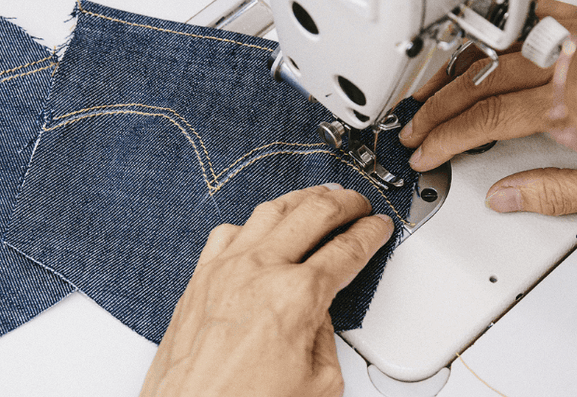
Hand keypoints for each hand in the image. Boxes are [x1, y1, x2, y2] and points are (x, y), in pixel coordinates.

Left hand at [140, 184, 394, 396]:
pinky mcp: (199, 279)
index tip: (377, 227)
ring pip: (269, 211)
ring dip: (301, 199)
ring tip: (318, 198)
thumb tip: (318, 313)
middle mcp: (258, 272)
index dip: (370, 233)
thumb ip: (325, 335)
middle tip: (357, 203)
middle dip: (343, 202)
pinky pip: (228, 232)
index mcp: (296, 296)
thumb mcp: (318, 382)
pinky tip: (262, 225)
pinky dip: (253, 222)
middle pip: (313, 213)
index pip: (347, 249)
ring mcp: (224, 270)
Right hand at [399, 0, 576, 217]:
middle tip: (413, 125)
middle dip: (438, 106)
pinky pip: (536, 9)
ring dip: (457, 66)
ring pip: (498, 43)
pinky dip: (501, 21)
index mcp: (573, 102)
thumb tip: (505, 196)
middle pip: (482, 80)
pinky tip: (478, 33)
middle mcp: (573, 60)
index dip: (447, 138)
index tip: (426, 152)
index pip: (487, 120)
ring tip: (428, 84)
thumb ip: (555, 191)